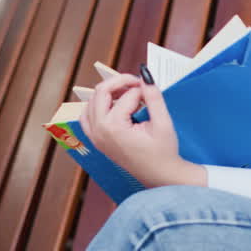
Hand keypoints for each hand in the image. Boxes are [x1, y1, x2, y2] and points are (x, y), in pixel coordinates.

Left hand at [79, 73, 206, 188]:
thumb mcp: (163, 122)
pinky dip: (97, 106)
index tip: (153, 92)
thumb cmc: (163, 153)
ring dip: (108, 92)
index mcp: (114, 127)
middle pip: (101, 92)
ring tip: (127, 93)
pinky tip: (112, 104)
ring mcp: (95, 137)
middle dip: (120, 82)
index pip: (127, 95)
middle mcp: (99, 131)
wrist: (160, 176)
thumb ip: (153, 96)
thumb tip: (145, 74)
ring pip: (91, 101)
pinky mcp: (97, 140)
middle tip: (137, 82)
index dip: (142, 89)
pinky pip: (87, 116)